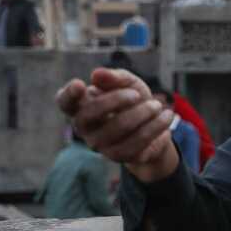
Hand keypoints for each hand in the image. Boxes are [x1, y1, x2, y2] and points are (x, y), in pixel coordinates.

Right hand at [56, 68, 178, 181]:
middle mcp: (86, 127)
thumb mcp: (129, 82)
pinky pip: (137, 143)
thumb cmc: (134, 99)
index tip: (79, 84)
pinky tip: (166, 116)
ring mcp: (101, 144)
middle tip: (137, 94)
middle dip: (115, 100)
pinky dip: (155, 126)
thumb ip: (115, 77)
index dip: (68, 95)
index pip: (64, 102)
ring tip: (157, 105)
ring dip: (142, 113)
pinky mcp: (120, 156)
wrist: (156, 125)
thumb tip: (97, 74)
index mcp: (83, 105)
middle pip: (88, 115)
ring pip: (117, 128)